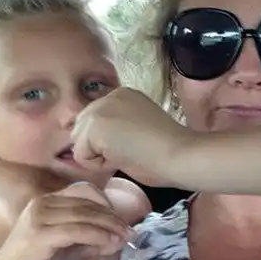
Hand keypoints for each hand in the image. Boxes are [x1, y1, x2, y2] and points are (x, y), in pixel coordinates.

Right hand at [0, 182, 132, 259]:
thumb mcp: (69, 248)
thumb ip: (91, 238)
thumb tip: (119, 236)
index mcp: (47, 201)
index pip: (85, 191)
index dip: (107, 204)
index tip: (122, 222)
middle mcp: (42, 203)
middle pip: (89, 202)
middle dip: (113, 217)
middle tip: (130, 233)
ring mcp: (39, 217)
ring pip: (86, 214)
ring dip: (109, 227)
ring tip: (124, 239)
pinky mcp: (40, 235)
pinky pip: (78, 230)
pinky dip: (98, 236)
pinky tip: (110, 244)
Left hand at [72, 87, 193, 186]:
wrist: (180, 154)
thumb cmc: (169, 150)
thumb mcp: (139, 129)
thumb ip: (118, 128)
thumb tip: (98, 144)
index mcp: (123, 95)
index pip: (95, 122)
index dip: (110, 141)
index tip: (136, 144)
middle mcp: (109, 96)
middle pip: (82, 130)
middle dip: (99, 147)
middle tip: (131, 151)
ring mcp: (100, 109)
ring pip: (80, 143)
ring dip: (99, 156)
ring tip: (127, 153)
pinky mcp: (95, 126)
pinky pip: (82, 157)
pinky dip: (99, 165)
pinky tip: (122, 158)